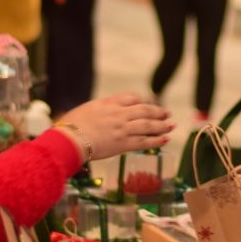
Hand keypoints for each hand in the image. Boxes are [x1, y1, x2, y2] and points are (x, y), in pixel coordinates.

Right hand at [57, 92, 173, 160]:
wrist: (70, 139)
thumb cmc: (71, 126)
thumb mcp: (85, 110)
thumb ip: (97, 110)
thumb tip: (98, 113)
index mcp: (108, 103)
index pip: (131, 97)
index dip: (142, 101)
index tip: (147, 104)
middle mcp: (118, 114)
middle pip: (144, 110)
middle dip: (157, 112)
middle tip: (167, 113)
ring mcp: (122, 128)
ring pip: (148, 125)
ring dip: (162, 125)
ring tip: (171, 126)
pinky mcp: (123, 144)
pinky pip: (144, 142)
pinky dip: (156, 141)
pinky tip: (165, 140)